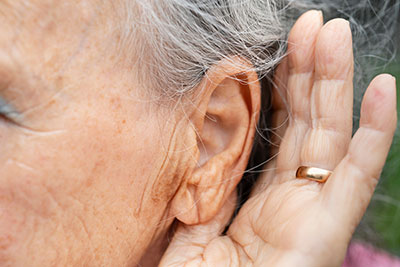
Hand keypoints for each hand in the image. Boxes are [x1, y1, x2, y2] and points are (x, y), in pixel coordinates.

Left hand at [159, 10, 396, 266]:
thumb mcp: (195, 222)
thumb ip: (209, 181)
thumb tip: (211, 133)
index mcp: (263, 197)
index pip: (277, 130)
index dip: (281, 87)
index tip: (280, 48)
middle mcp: (293, 199)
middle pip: (306, 124)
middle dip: (310, 71)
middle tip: (312, 24)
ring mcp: (315, 211)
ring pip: (329, 134)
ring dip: (335, 82)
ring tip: (336, 34)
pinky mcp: (330, 229)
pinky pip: (358, 174)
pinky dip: (376, 131)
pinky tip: (385, 88)